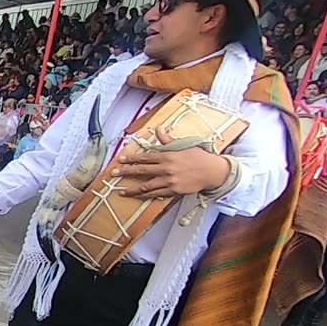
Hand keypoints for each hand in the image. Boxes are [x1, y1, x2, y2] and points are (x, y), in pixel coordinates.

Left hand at [115, 128, 231, 199]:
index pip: (145, 157)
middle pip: (142, 171)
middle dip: (126, 172)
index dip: (131, 158)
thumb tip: (159, 129)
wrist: (212, 171)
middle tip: (113, 173)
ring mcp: (169, 181)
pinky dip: (147, 196)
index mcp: (168, 156)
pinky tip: (138, 197)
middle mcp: (166, 169)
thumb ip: (168, 140)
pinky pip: (157, 195)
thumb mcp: (183, 145)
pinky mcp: (174, 191)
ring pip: (146, 186)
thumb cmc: (198, 157)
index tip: (120, 159)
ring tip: (121, 192)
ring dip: (133, 190)